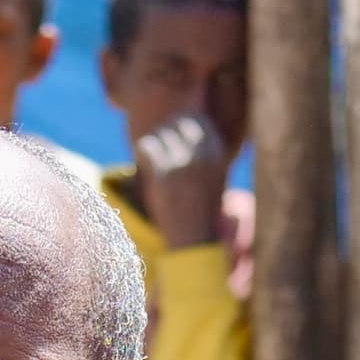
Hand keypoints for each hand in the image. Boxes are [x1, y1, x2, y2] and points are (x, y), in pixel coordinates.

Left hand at [131, 111, 232, 251]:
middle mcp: (204, 152)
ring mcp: (184, 160)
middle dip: (165, 133)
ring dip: (153, 147)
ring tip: (151, 166)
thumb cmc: (201, 211)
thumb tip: (181, 126)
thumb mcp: (212, 176)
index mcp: (218, 151)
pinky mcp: (165, 172)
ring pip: (159, 134)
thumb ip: (202, 152)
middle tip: (159, 153)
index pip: (197, 118)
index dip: (180, 126)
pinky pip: (146, 146)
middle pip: (177, 121)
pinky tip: (142, 169)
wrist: (194, 241)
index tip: (172, 140)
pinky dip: (141, 155)